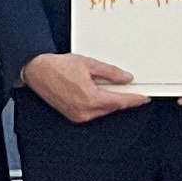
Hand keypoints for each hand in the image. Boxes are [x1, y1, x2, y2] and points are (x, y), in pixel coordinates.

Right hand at [23, 50, 148, 123]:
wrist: (37, 71)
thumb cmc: (58, 66)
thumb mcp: (88, 63)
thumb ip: (110, 73)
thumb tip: (125, 78)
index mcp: (90, 98)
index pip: (119, 102)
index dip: (134, 100)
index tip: (144, 98)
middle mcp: (84, 111)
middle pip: (112, 108)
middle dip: (123, 99)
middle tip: (133, 90)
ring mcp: (78, 116)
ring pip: (103, 111)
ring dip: (111, 101)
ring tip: (115, 89)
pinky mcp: (73, 116)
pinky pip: (93, 112)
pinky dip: (100, 104)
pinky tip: (102, 94)